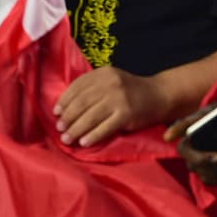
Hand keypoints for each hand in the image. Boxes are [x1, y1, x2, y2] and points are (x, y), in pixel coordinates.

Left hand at [54, 66, 168, 146]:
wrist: (160, 95)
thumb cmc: (131, 91)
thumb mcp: (111, 80)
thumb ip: (93, 88)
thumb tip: (66, 106)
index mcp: (103, 73)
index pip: (78, 86)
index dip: (65, 100)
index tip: (56, 113)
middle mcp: (110, 83)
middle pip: (82, 102)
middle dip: (68, 117)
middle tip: (59, 128)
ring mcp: (119, 99)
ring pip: (90, 116)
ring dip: (76, 129)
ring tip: (67, 139)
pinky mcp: (127, 114)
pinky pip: (105, 127)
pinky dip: (93, 136)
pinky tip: (84, 142)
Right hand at [164, 99, 216, 185]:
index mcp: (202, 119)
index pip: (184, 124)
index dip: (175, 130)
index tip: (168, 137)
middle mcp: (197, 138)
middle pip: (186, 151)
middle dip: (200, 159)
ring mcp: (201, 154)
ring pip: (196, 168)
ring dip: (212, 172)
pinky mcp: (209, 167)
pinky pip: (208, 177)